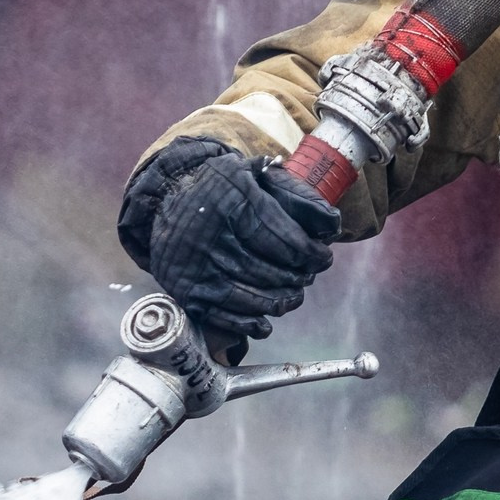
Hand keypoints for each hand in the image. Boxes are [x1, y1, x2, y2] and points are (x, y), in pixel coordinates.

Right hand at [116, 137, 338, 340]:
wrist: (168, 197)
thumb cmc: (223, 188)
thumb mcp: (257, 174)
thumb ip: (297, 196)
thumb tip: (332, 226)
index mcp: (234, 203)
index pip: (286, 242)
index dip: (312, 255)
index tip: (322, 258)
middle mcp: (212, 236)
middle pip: (271, 273)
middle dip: (297, 279)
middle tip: (306, 277)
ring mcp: (197, 267)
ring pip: (252, 299)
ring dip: (281, 302)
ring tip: (292, 296)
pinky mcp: (187, 291)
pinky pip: (226, 318)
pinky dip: (251, 324)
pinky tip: (266, 321)